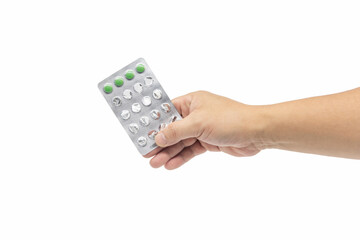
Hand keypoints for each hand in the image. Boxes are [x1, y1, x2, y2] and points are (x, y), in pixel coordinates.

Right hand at [144, 91, 265, 169]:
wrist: (256, 133)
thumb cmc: (231, 119)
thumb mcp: (198, 123)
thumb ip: (176, 131)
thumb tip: (158, 137)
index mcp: (192, 102)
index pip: (166, 111)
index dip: (153, 122)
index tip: (140, 133)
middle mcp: (195, 114)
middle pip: (171, 128)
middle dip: (159, 141)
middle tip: (145, 153)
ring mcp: (201, 129)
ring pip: (179, 142)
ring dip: (167, 152)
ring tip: (155, 163)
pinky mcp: (207, 142)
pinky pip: (189, 150)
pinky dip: (180, 157)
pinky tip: (170, 164)